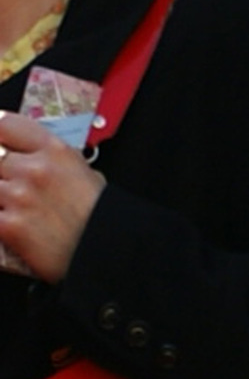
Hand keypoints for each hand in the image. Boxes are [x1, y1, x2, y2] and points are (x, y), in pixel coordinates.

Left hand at [0, 110, 104, 280]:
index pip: (6, 125)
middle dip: (1, 173)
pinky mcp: (8, 225)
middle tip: (10, 183)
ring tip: (13, 206)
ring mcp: (18, 196)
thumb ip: (56, 164)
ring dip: (0, 197)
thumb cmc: (101, 218)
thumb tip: (33, 159)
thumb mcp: (88, 176)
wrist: (108, 253)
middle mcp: (35, 169)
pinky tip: (8, 224)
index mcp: (56, 152)